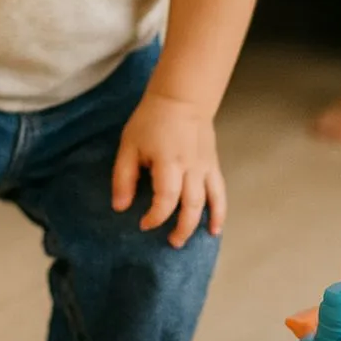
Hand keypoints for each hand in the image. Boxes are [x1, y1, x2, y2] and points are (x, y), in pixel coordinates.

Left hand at [111, 92, 225, 248]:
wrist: (182, 99)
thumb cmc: (151, 121)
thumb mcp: (129, 145)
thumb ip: (123, 177)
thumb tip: (120, 207)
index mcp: (167, 161)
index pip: (166, 198)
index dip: (156, 216)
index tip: (144, 224)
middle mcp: (190, 167)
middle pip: (190, 206)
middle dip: (180, 228)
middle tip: (169, 242)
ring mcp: (205, 167)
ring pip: (208, 202)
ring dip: (199, 225)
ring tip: (186, 240)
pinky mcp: (213, 166)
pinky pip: (220, 193)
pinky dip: (220, 212)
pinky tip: (215, 229)